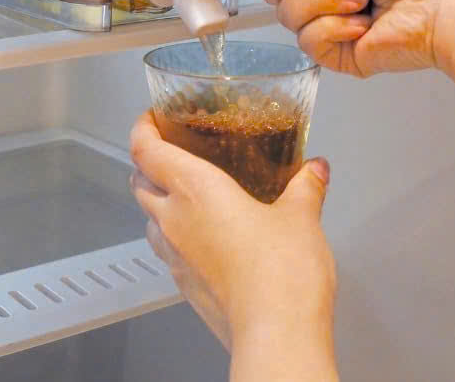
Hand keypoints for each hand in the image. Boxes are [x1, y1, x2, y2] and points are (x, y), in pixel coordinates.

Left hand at [129, 112, 337, 380]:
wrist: (276, 335)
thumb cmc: (282, 272)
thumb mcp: (301, 217)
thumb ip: (305, 186)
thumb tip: (315, 169)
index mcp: (193, 189)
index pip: (144, 148)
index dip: (142, 128)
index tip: (151, 118)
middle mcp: (173, 218)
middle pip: (139, 181)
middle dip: (148, 163)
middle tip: (171, 151)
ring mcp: (174, 255)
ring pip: (147, 217)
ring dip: (157, 201)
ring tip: (185, 193)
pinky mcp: (183, 285)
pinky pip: (165, 249)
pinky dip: (173, 235)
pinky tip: (202, 237)